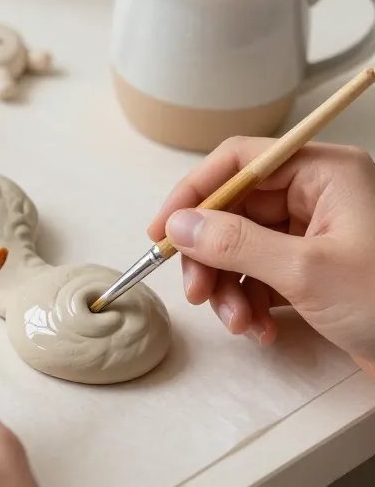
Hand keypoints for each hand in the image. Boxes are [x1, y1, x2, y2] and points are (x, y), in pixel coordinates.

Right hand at [148, 137, 374, 373]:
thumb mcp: (306, 271)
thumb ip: (235, 243)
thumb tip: (180, 225)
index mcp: (325, 173)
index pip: (239, 161)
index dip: (194, 193)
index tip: (163, 231)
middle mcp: (319, 195)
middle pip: (234, 209)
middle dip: (209, 255)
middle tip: (196, 292)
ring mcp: (317, 233)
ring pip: (242, 246)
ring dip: (228, 287)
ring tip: (238, 322)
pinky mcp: (315, 269)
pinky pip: (261, 273)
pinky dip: (250, 302)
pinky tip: (259, 328)